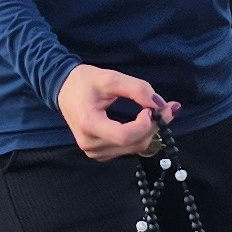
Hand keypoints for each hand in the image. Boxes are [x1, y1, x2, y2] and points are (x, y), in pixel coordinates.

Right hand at [56, 63, 175, 158]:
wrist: (63, 89)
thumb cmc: (84, 82)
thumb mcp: (110, 78)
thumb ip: (137, 89)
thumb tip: (161, 104)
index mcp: (89, 124)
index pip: (124, 136)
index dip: (145, 124)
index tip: (155, 107)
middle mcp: (91, 144)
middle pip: (133, 143)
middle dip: (155, 125)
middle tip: (168, 107)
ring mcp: (95, 152)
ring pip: (134, 148)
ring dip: (150, 131)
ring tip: (156, 112)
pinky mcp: (100, 154)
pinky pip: (128, 149)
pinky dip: (140, 136)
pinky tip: (143, 122)